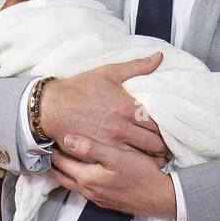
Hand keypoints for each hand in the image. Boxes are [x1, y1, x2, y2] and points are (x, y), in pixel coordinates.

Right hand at [38, 54, 168, 157]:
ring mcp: (110, 144)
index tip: (168, 131)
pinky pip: (122, 163)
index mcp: (127, 109)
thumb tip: (159, 56)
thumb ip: (137, 66)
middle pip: (154, 144)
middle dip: (161, 146)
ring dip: (150, 157)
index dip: (166, 130)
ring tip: (154, 156)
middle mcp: (121, 128)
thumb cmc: (79, 88)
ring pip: (141, 157)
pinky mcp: (98, 153)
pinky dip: (131, 164)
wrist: (51, 106)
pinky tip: (135, 162)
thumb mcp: (108, 72)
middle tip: (164, 146)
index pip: (158, 125)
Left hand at [49, 134, 176, 220]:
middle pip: (62, 176)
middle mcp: (88, 190)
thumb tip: (67, 139)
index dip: (51, 151)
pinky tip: (81, 170)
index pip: (61, 163)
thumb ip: (92, 148)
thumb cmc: (141, 174)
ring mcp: (97, 197)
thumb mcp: (117, 157)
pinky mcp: (106, 200)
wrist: (161, 198)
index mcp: (87, 178)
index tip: (43, 139)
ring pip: (72, 183)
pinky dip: (76, 177)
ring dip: (63, 171)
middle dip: (52, 163)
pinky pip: (83, 188)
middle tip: (44, 149)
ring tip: (58, 158)